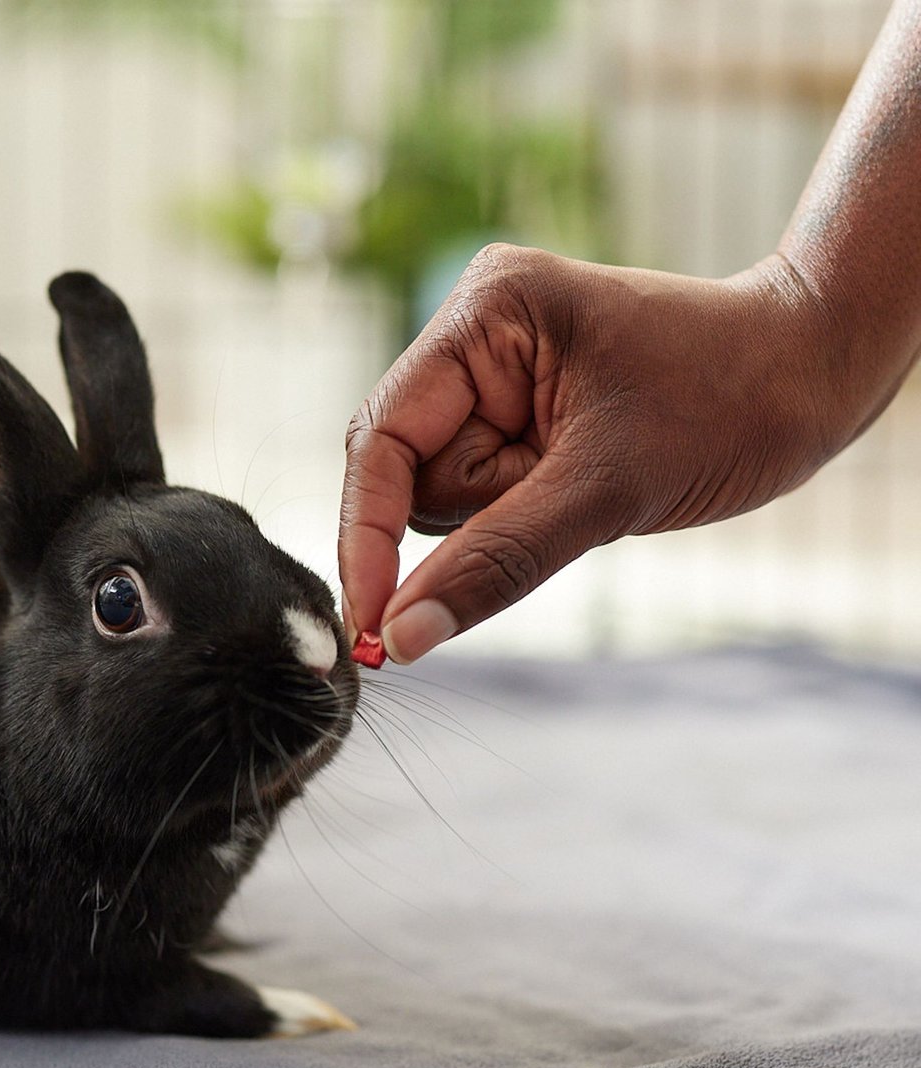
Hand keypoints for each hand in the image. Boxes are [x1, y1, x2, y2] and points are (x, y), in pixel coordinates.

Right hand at [339, 245, 853, 663]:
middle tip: (565, 503)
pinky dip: (520, 515)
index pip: (382, 439)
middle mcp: (476, 338)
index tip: (371, 626)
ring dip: (503, 520)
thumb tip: (402, 637)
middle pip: (410, 474)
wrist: (814, 376)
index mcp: (486, 316)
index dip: (367, 535)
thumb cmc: (731, 403)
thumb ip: (496, 563)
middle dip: (476, 515)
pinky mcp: (516, 413)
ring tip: (589, 484)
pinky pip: (482, 497)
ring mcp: (494, 377)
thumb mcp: (607, 490)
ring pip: (444, 497)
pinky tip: (580, 488)